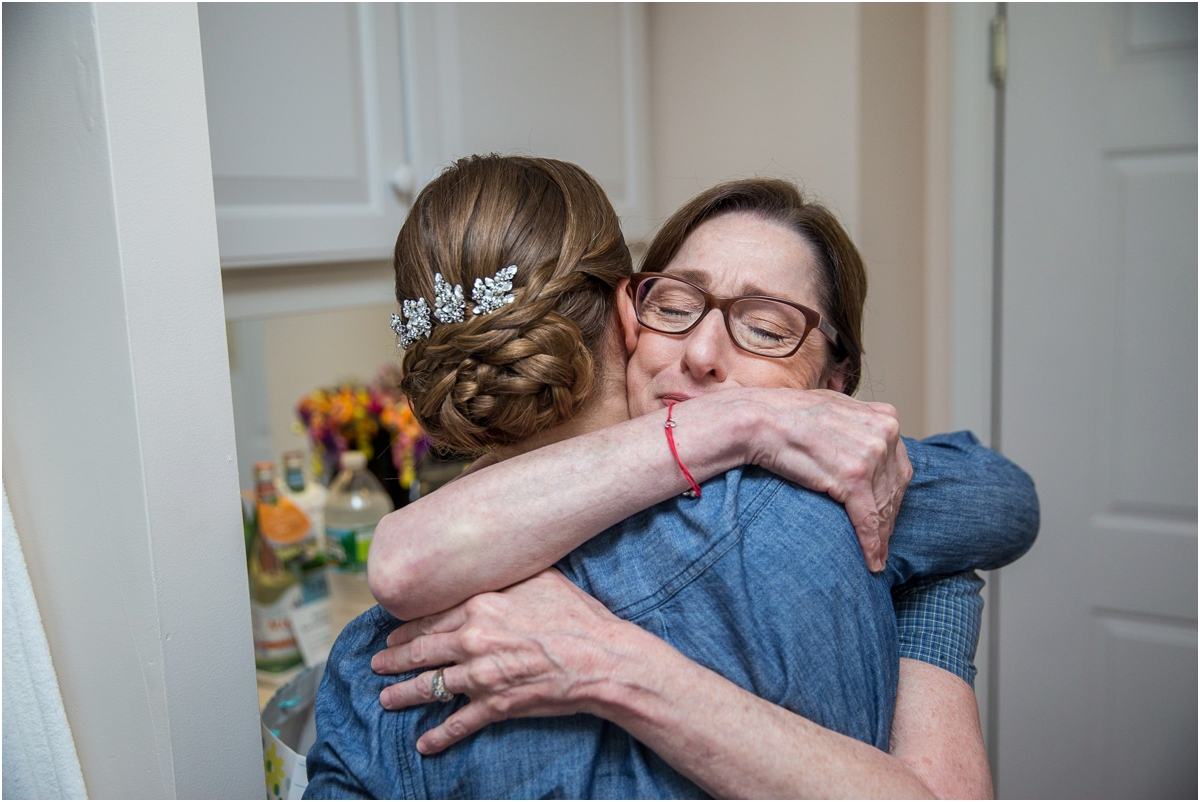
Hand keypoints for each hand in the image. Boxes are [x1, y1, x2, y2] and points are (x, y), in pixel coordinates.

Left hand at [370, 569, 625, 753]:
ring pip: (430, 687)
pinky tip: (424, 743)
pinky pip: (459, 723)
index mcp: (479, 606)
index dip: (406, 629)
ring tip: (385, 699)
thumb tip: (492, 565)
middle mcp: (472, 640)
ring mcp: (480, 676)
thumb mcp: (539, 578)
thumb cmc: (576, 615)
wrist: (599, 658)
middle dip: (393, 659)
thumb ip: (506, 576)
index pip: (430, 618)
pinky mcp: (495, 706)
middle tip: (376, 664)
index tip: (391, 634)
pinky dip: (439, 736)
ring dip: (403, 695)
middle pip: (421, 651)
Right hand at [737, 388, 911, 570]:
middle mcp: (884, 433)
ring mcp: (871, 454)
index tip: (885, 514)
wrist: (760, 420)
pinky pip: (867, 518)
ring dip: (881, 536)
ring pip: (883, 506)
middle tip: (882, 541)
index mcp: (884, 417)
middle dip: (889, 517)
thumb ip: (858, 425)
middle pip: (894, 487)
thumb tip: (866, 445)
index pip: (898, 467)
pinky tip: (872, 561)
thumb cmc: (787, 416)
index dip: (892, 495)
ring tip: (877, 556)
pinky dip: (871, 543)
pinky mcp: (853, 476)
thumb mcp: (835, 409)